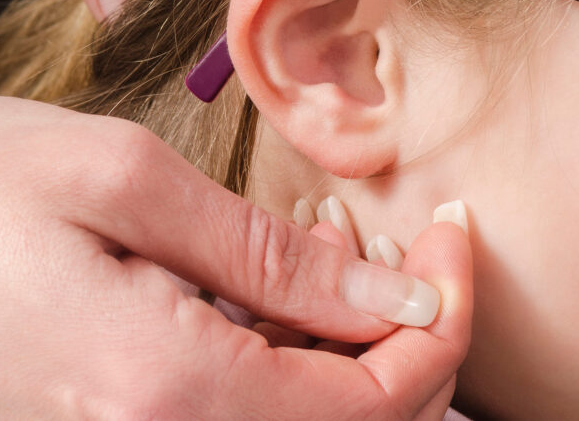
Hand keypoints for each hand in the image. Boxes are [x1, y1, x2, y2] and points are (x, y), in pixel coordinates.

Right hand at [0, 96, 471, 418]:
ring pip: (308, 419)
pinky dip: (294, 348)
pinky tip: (281, 273)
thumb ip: (270, 255)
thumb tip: (399, 297)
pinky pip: (247, 409)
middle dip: (411, 333)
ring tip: (333, 239)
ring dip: (352, 338)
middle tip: (413, 238)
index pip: (376, 403)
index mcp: (168, 392)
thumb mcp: (124, 182)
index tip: (454, 235)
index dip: (444, 322)